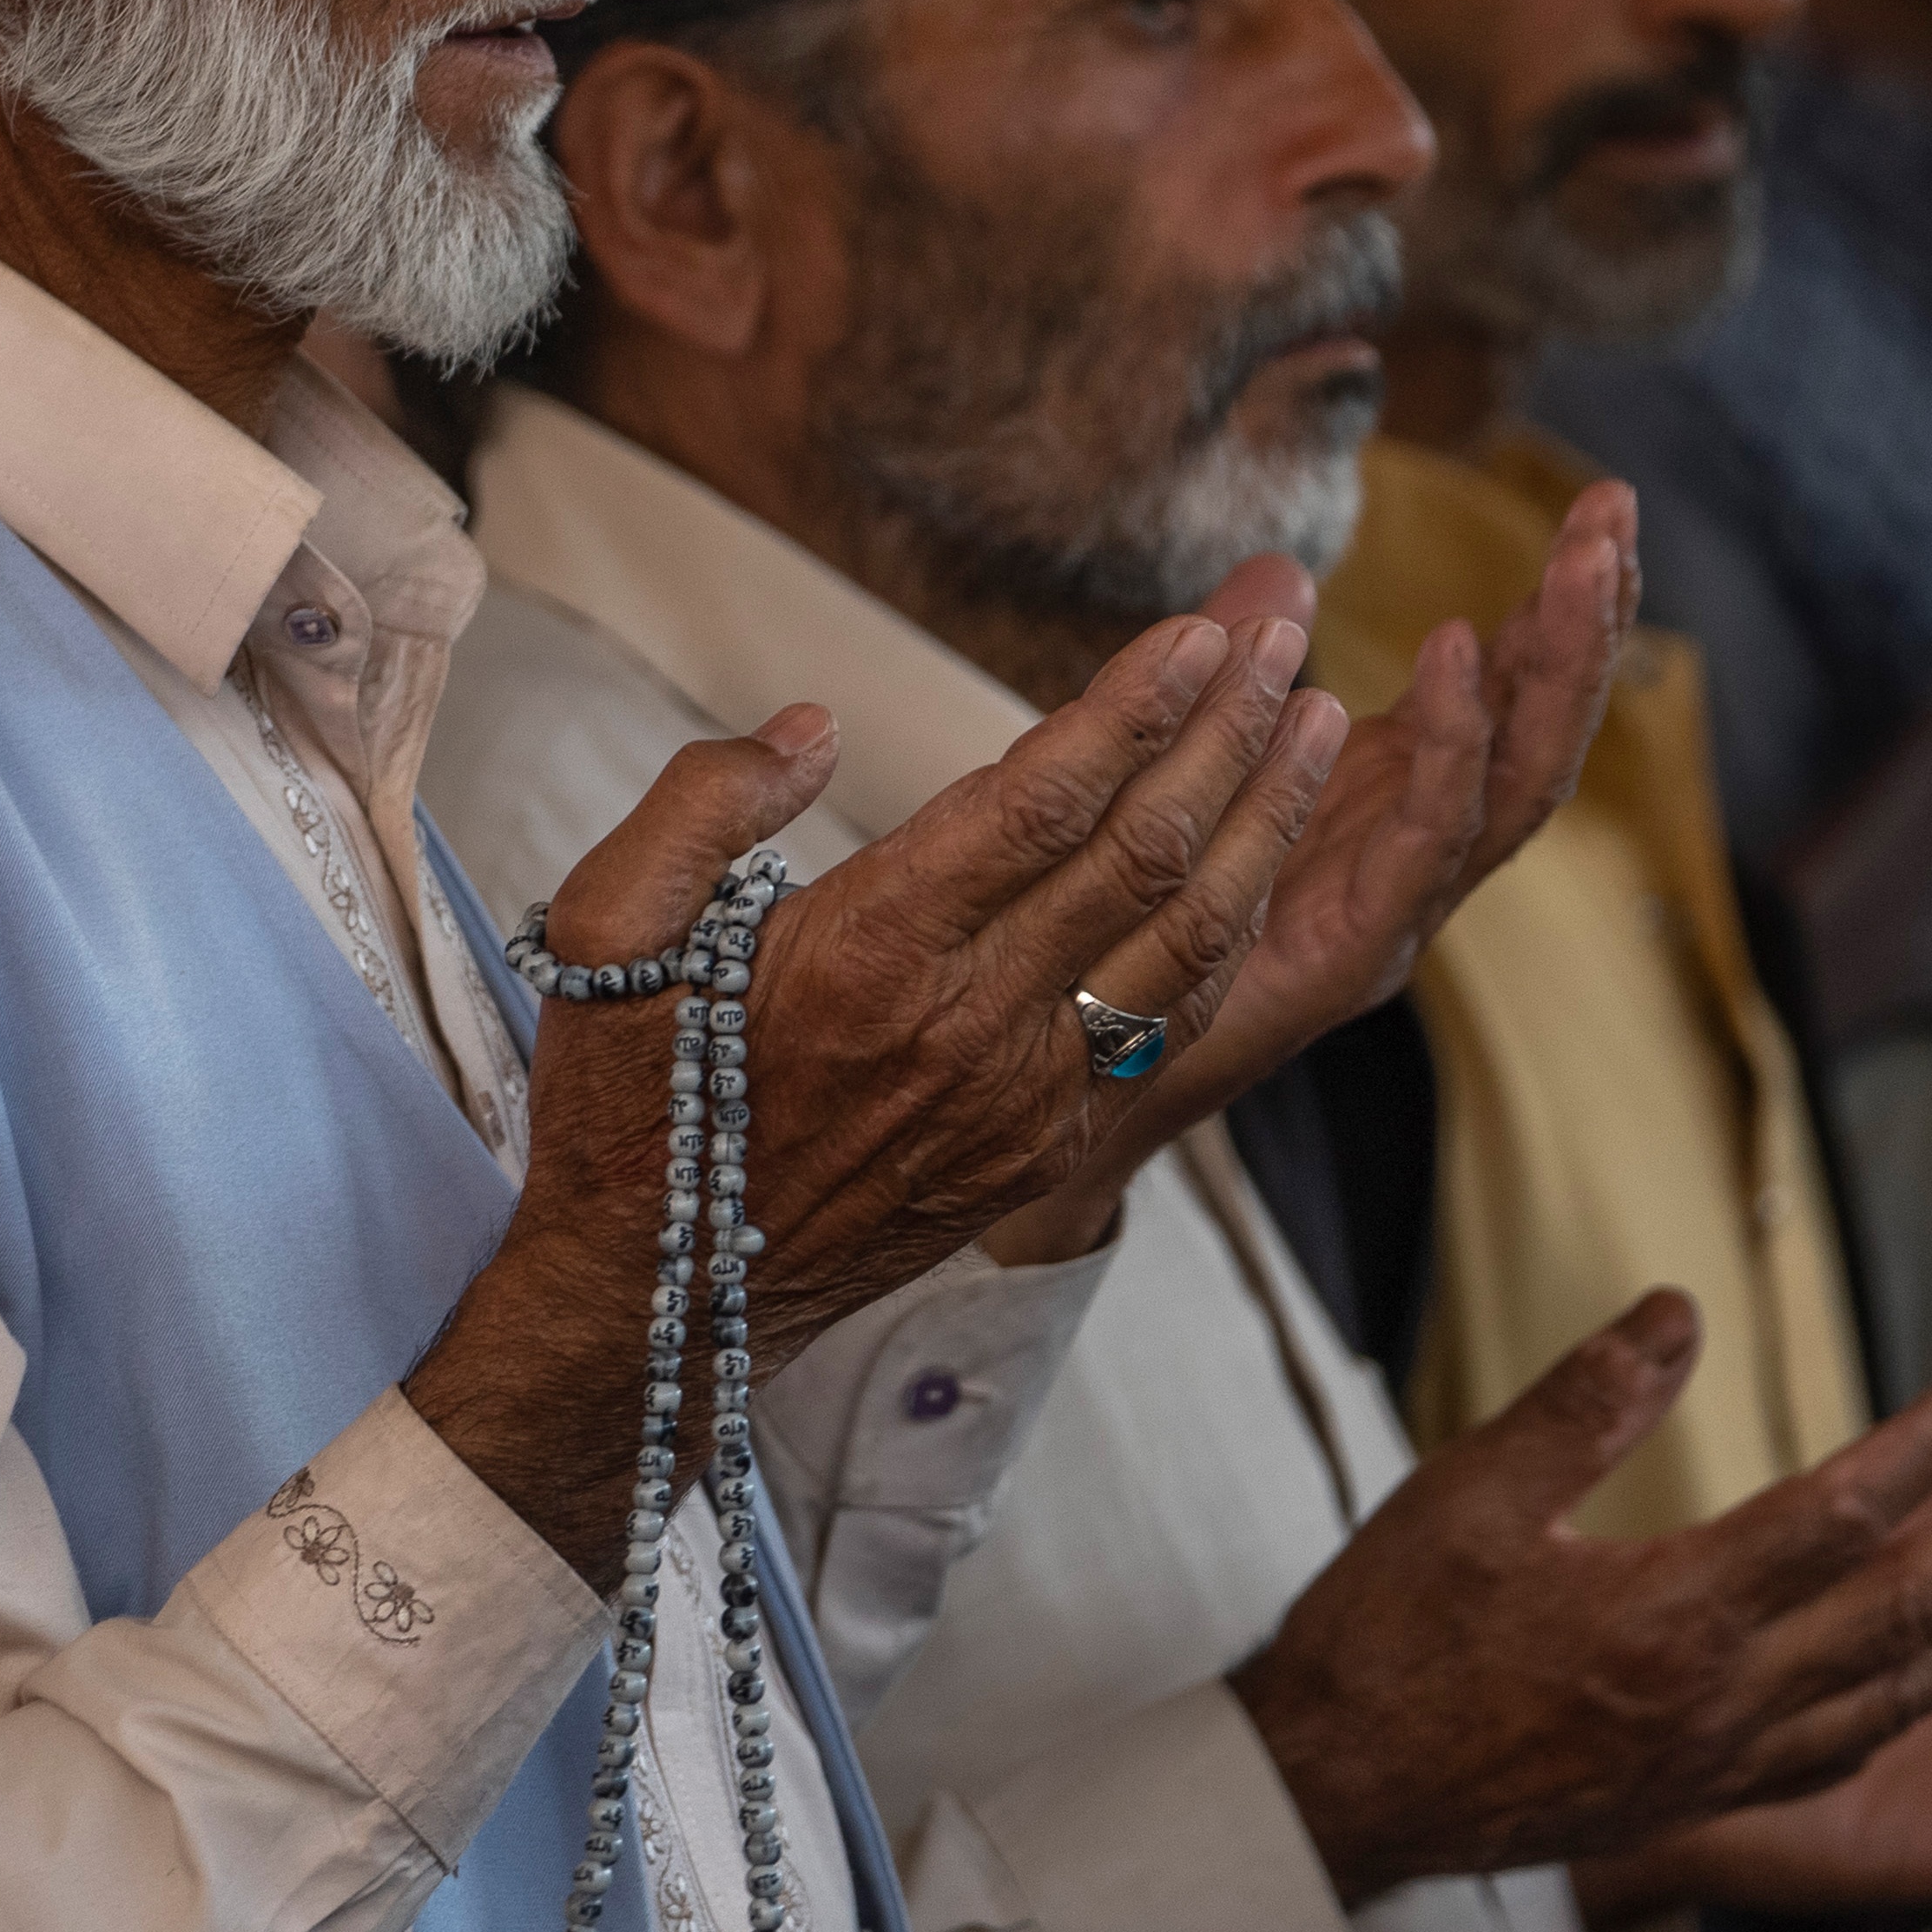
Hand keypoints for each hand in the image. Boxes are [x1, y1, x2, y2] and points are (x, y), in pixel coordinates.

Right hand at [421, 607, 1341, 1581]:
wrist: (661, 1302)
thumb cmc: (627, 1099)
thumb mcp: (607, 931)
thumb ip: (699, 805)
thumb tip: (810, 727)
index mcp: (867, 954)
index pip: (1042, 799)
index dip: (1136, 705)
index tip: (1202, 629)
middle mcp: (969, 1023)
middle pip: (1144, 852)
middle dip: (1232, 731)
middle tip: (1291, 633)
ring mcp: (1025, 1093)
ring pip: (1189, 938)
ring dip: (1270, 823)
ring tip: (1323, 723)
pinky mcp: (1047, 1142)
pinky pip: (1171, 1020)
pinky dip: (1234, 927)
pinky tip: (1268, 855)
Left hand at [986, 489, 1637, 1261]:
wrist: (1068, 1080)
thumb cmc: (1131, 912)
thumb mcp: (1198, 762)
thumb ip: (1245, 669)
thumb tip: (1285, 567)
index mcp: (1392, 810)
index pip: (1510, 701)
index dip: (1562, 612)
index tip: (1599, 509)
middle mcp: (1417, 863)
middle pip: (1541, 737)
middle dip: (1588, 627)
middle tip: (1614, 515)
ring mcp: (1399, 913)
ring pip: (1514, 786)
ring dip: (1556, 673)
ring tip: (1579, 565)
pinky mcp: (1353, 953)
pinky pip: (1424, 845)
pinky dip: (1451, 749)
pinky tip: (1455, 656)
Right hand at [1234, 1291, 1931, 1905]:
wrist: (1336, 1802)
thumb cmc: (1389, 1638)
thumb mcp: (1468, 1491)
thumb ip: (1588, 1398)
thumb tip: (1683, 1305)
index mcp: (1672, 1617)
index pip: (1842, 1520)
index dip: (1928, 1448)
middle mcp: (1724, 1701)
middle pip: (1913, 1614)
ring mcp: (1727, 1762)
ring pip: (1909, 1692)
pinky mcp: (1712, 1796)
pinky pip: (1860, 1746)